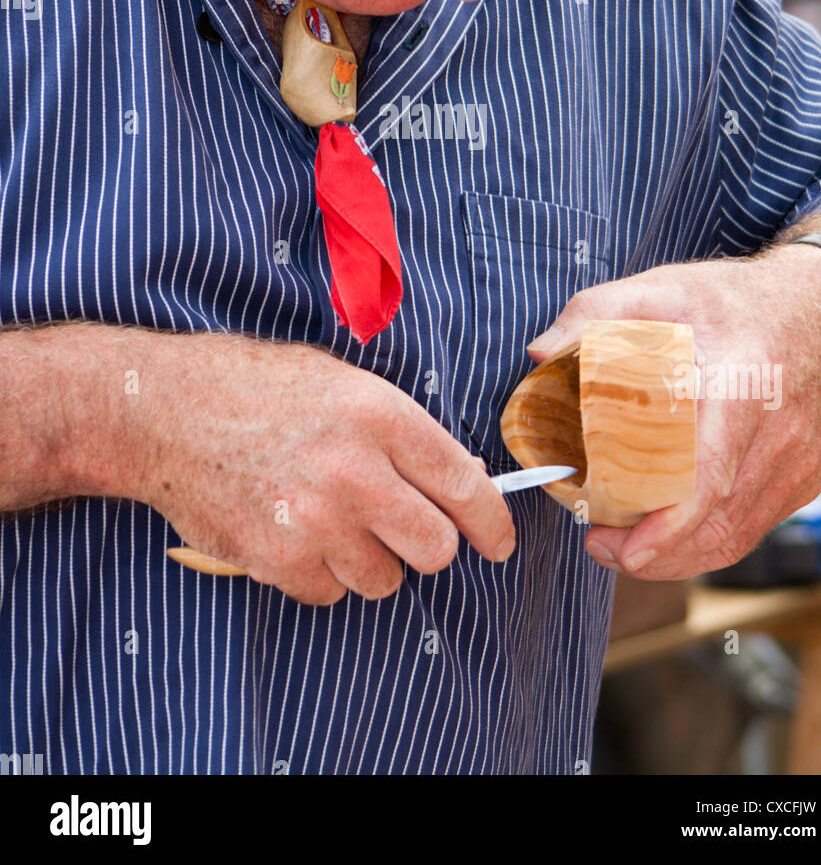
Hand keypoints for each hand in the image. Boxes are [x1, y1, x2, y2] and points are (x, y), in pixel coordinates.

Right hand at [127, 334, 513, 602]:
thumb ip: (402, 431)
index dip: (492, 522)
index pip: (464, 485)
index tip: (498, 541)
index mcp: (381, 415)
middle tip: (404, 530)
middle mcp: (356, 471)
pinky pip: (329, 594)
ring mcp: (315, 521)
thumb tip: (461, 477)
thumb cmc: (257, 387)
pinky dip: (320, 575)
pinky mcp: (276, 559)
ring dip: (369, 561)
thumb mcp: (342, 382)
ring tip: (332, 521)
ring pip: (383, 580)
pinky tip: (294, 534)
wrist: (166, 410)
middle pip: (434, 549)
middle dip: (427, 545)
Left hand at [526, 245, 820, 579]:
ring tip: (623, 549)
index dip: (670, 525)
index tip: (627, 547)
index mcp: (743, 384)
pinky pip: (752, 529)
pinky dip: (707, 544)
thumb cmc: (738, 300)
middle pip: (718, 521)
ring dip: (678, 558)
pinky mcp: (802, 480)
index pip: (711, 474)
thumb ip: (596, 312)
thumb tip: (540, 355)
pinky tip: (667, 538)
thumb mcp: (665, 287)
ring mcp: (797, 464)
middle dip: (657, 553)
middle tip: (601, 546)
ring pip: (736, 537)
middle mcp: (779, 434)